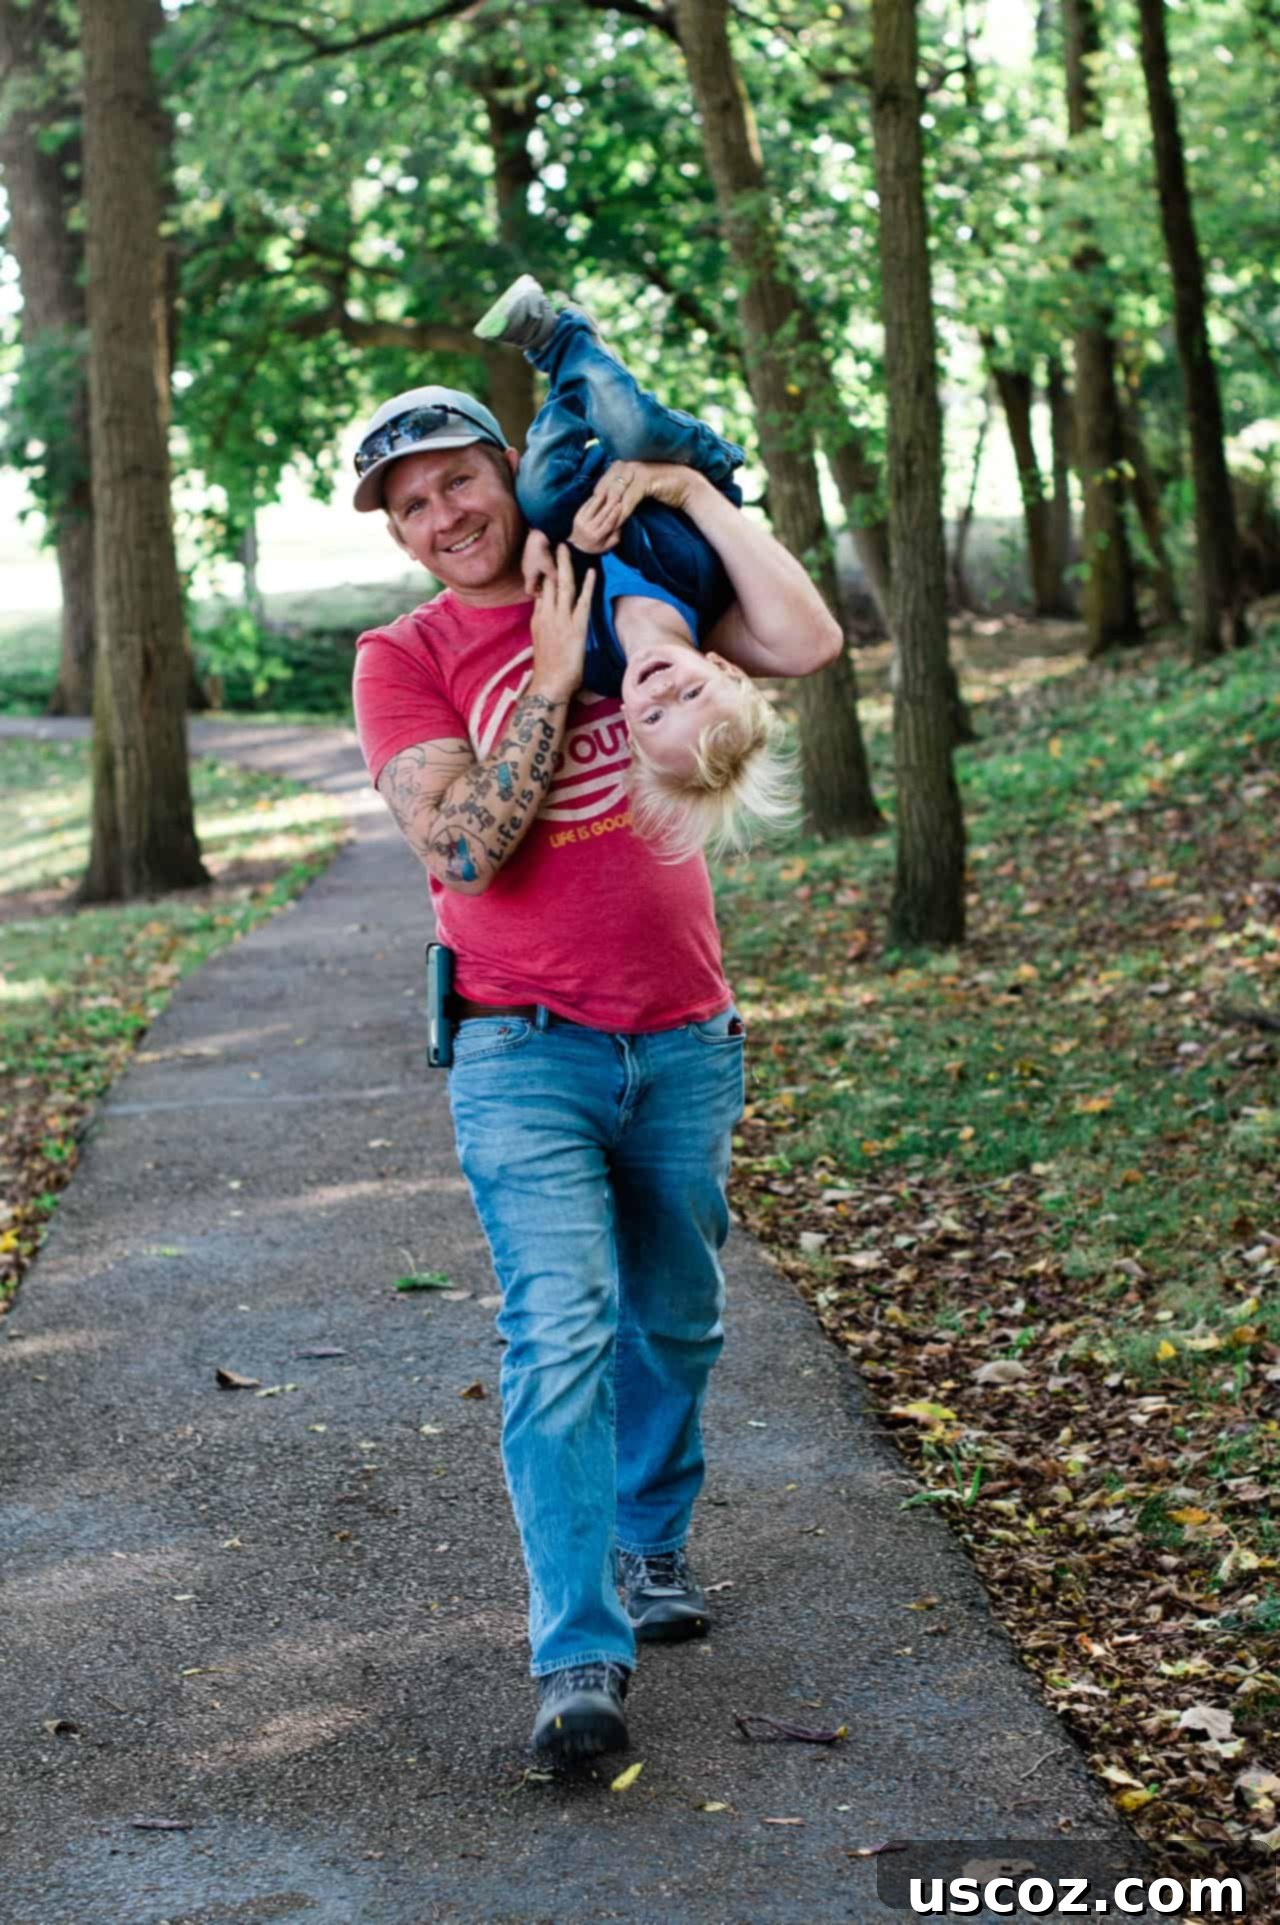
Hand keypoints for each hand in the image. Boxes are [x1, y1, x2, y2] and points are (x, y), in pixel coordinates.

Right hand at [521, 527, 554, 597]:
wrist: (537, 533)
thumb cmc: (541, 551)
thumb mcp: (549, 567)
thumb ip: (554, 578)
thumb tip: (559, 587)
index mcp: (528, 575)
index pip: (529, 591)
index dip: (537, 595)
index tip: (547, 595)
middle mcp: (526, 569)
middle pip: (532, 583)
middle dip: (541, 586)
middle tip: (552, 587)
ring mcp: (528, 561)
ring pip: (535, 574)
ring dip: (542, 576)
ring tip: (553, 576)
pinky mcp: (531, 554)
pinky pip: (536, 566)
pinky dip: (543, 568)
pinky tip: (551, 565)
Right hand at [529, 543, 594, 701]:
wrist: (550, 685)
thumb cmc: (548, 670)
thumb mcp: (542, 643)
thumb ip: (545, 627)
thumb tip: (549, 617)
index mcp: (538, 619)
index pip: (540, 590)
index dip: (543, 573)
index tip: (546, 558)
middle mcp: (547, 615)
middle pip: (547, 582)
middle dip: (551, 561)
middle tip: (554, 543)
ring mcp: (561, 620)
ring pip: (562, 586)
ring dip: (565, 565)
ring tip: (566, 548)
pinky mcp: (576, 627)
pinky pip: (582, 601)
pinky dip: (587, 585)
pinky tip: (590, 572)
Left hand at [570, 493, 622, 554]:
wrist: (576, 547)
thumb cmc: (595, 546)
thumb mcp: (606, 546)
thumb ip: (615, 537)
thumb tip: (621, 525)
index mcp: (597, 536)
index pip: (608, 523)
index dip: (614, 514)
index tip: (621, 505)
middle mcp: (589, 528)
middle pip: (601, 514)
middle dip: (610, 504)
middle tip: (617, 496)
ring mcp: (581, 522)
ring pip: (593, 508)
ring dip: (600, 499)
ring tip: (607, 491)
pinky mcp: (577, 516)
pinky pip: (585, 506)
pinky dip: (592, 499)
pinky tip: (598, 494)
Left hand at [578, 460, 699, 547]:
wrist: (685, 485)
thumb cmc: (661, 488)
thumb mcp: (637, 488)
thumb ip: (622, 491)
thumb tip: (605, 505)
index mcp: (621, 464)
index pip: (601, 484)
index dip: (596, 503)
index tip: (591, 519)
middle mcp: (626, 463)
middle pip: (605, 488)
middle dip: (599, 509)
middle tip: (593, 527)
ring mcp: (635, 469)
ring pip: (615, 494)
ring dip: (609, 513)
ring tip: (603, 528)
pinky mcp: (644, 478)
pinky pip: (629, 498)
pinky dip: (622, 512)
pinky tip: (618, 523)